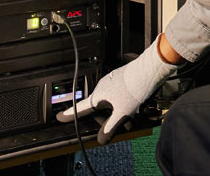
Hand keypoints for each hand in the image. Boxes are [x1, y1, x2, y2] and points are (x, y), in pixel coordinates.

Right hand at [56, 41, 178, 143]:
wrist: (149, 70)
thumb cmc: (135, 87)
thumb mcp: (122, 113)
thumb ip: (110, 127)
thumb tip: (101, 139)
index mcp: (99, 95)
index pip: (81, 108)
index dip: (70, 114)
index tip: (59, 117)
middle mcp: (103, 87)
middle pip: (101, 108)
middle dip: (111, 118)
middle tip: (126, 125)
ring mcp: (113, 82)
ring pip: (114, 101)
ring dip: (123, 111)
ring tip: (138, 114)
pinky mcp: (123, 79)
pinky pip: (122, 94)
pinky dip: (129, 103)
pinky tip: (141, 105)